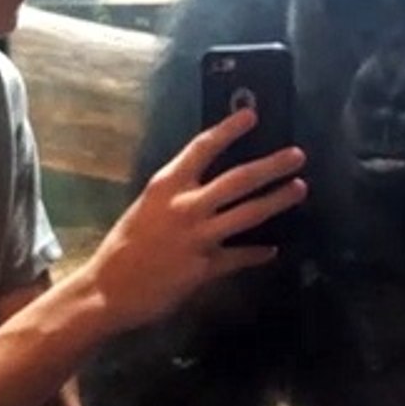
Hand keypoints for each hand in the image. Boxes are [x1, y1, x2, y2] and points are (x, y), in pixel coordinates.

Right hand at [81, 109, 306, 331]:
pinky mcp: (204, 267)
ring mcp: (198, 236)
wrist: (106, 291)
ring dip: (277, 200)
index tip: (252, 114)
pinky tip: (272, 250)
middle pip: (239, 179)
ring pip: (248, 213)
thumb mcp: (147, 207)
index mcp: (166, 185)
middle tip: (297, 155)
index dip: (229, 129)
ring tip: (299, 188)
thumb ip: (178, 193)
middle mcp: (185, 205)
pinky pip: (240, 256)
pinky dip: (257, 253)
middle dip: (271, 165)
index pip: (203, 147)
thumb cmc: (124, 246)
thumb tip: (210, 183)